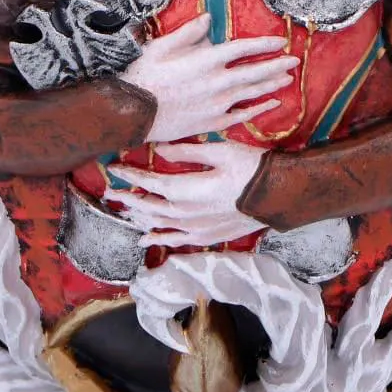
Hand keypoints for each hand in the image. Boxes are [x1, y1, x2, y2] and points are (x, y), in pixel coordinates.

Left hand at [109, 140, 265, 246]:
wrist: (279, 194)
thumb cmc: (252, 168)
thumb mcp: (221, 151)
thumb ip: (188, 153)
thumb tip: (161, 151)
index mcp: (189, 191)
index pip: (151, 184)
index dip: (132, 176)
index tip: (116, 168)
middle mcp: (189, 215)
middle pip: (150, 208)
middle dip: (129, 198)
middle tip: (111, 191)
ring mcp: (199, 229)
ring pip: (160, 226)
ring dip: (139, 217)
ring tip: (123, 210)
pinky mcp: (209, 237)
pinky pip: (177, 240)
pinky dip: (160, 238)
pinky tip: (146, 237)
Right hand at [119, 13, 298, 142]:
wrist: (131, 113)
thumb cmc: (142, 77)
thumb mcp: (161, 47)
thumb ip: (188, 33)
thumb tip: (208, 18)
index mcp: (205, 61)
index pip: (243, 49)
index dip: (264, 45)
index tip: (279, 42)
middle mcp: (217, 82)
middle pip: (255, 72)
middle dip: (277, 65)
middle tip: (294, 61)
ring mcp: (217, 105)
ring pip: (252, 93)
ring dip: (272, 84)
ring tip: (287, 78)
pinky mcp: (212, 122)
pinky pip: (242, 115)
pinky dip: (258, 109)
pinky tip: (270, 104)